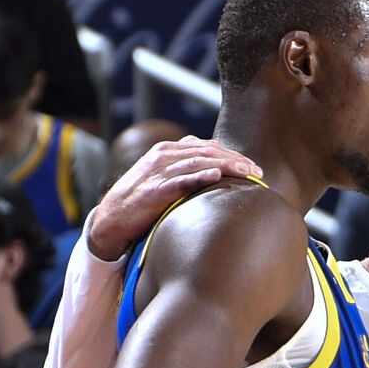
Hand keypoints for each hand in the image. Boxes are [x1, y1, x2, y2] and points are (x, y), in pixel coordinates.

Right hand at [88, 136, 261, 260]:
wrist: (111, 220)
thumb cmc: (140, 203)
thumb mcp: (162, 179)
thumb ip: (184, 171)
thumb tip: (215, 173)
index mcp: (167, 151)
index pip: (207, 146)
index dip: (232, 154)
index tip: (252, 166)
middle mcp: (164, 156)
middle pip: (207, 152)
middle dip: (235, 159)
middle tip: (257, 172)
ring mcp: (158, 172)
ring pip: (199, 162)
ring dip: (226, 166)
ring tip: (247, 172)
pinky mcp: (154, 191)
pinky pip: (181, 181)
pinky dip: (200, 177)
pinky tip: (216, 177)